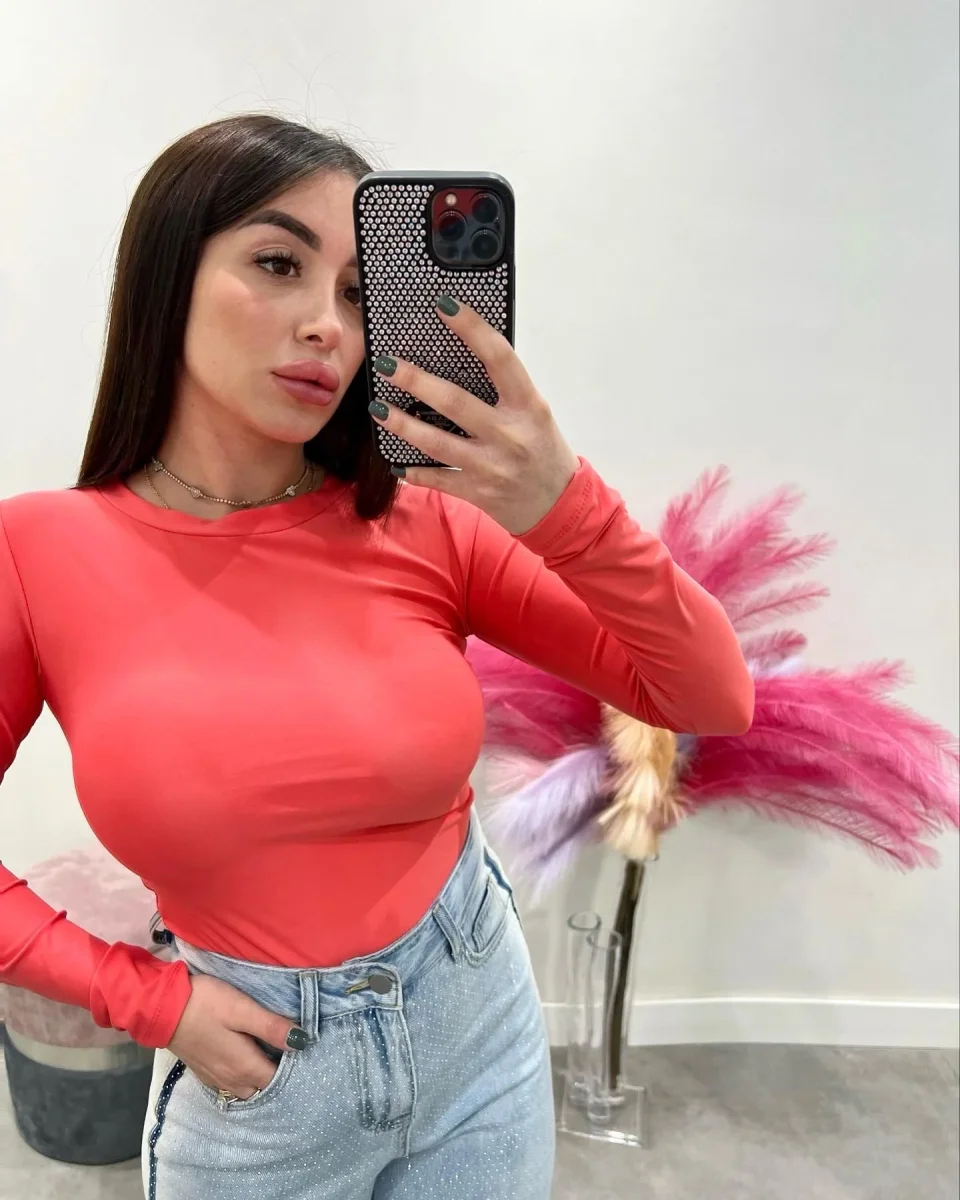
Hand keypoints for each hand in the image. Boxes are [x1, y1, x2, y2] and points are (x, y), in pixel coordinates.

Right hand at [167, 974, 306, 1099]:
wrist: (162, 1008)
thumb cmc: (206, 1004)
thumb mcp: (242, 1010)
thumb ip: (271, 1027)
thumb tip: (302, 1042)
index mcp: (245, 1067)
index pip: (278, 1080)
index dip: (294, 1069)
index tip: (305, 1053)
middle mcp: (231, 1080)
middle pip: (263, 1089)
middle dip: (278, 1078)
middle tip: (291, 1056)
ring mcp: (216, 1078)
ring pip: (246, 1090)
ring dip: (259, 1080)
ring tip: (271, 1058)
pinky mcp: (204, 1071)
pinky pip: (230, 1085)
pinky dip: (243, 1080)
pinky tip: (247, 1062)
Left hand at [367, 295, 579, 535]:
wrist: (559, 505)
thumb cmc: (544, 449)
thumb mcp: (534, 413)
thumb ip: (504, 389)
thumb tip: (461, 354)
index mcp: (528, 405)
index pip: (499, 358)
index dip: (471, 328)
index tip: (444, 305)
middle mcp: (510, 435)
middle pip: (455, 402)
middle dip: (416, 381)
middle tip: (386, 364)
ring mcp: (492, 466)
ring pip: (438, 443)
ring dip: (403, 425)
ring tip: (378, 409)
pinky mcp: (478, 492)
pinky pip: (438, 479)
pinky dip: (414, 472)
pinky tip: (395, 462)